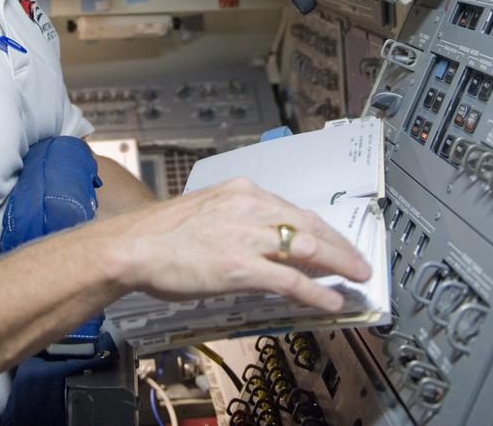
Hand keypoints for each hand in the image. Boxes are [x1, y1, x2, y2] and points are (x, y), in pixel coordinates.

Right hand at [92, 177, 371, 311]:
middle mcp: (250, 207)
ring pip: (308, 249)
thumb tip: (261, 242)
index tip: (336, 240)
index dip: (322, 228)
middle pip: (310, 225)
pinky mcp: (242, 266)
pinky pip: (291, 280)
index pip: (295, 209)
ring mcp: (247, 236)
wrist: (132, 245)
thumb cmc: (160, 233)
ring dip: (339, 264)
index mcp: (241, 191)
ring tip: (356, 277)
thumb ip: (237, 220)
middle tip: (359, 260)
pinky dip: (317, 292)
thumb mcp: (206, 211)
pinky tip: (331, 301)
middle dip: (340, 245)